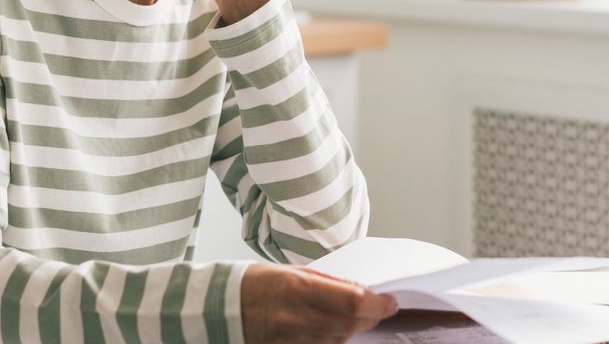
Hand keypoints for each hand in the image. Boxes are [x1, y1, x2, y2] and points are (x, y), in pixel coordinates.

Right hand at [241, 263, 398, 342]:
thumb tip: (360, 289)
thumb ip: (327, 283)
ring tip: (357, 316)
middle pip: (350, 325)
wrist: (218, 308)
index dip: (378, 305)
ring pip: (339, 340)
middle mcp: (296, 318)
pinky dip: (334, 339)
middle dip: (371, 317)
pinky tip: (335, 329)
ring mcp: (291, 340)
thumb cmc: (254, 283)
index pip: (353, 301)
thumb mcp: (292, 272)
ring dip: (354, 329)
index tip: (390, 302)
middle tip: (381, 308)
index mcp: (298, 289)